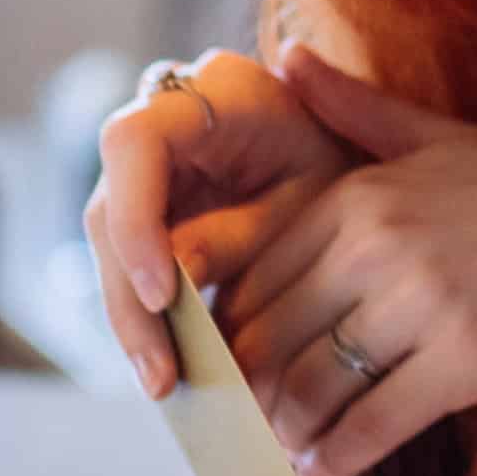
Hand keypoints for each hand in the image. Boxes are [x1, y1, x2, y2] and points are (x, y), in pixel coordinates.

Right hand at [86, 51, 360, 400]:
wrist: (367, 167)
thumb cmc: (350, 174)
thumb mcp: (313, 203)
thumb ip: (243, 234)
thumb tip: (171, 283)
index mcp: (215, 92)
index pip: (135, 142)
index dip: (136, 219)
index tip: (165, 295)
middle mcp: (163, 118)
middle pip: (109, 207)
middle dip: (130, 297)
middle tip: (162, 373)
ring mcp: (148, 164)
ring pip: (109, 244)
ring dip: (135, 318)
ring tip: (165, 383)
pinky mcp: (148, 207)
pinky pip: (131, 262)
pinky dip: (151, 315)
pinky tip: (170, 369)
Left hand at [223, 48, 476, 475]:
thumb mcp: (445, 141)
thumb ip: (358, 109)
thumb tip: (285, 57)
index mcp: (363, 193)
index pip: (258, 273)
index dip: (229, 328)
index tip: (220, 363)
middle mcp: (381, 243)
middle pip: (271, 334)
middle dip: (243, 389)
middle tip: (229, 423)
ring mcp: (423, 303)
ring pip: (312, 386)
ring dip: (280, 431)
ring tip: (271, 453)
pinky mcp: (466, 361)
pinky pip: (373, 423)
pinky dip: (333, 458)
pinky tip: (316, 474)